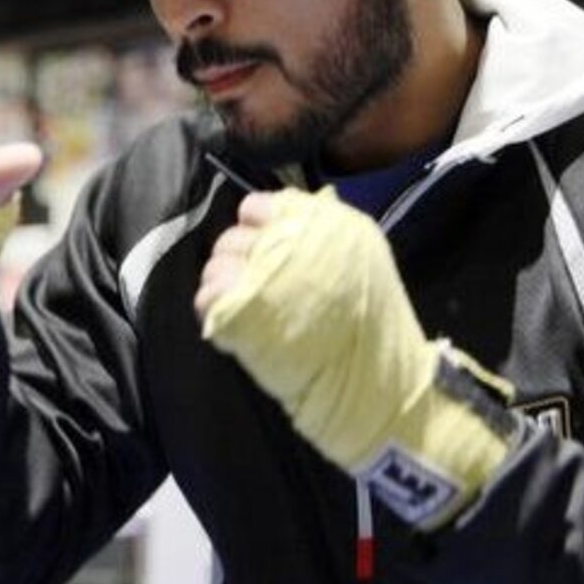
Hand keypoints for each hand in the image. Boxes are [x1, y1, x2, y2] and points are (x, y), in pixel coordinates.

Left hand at [196, 187, 514, 530]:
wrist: (376, 378)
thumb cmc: (371, 320)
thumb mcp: (360, 257)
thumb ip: (321, 232)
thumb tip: (279, 219)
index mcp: (319, 223)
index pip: (257, 206)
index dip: (256, 228)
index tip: (266, 251)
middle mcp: (288, 242)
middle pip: (232, 238)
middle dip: (235, 259)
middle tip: (250, 284)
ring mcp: (264, 276)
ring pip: (215, 266)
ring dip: (222, 284)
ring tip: (241, 304)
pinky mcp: (247, 312)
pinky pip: (208, 299)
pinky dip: (212, 308)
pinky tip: (229, 321)